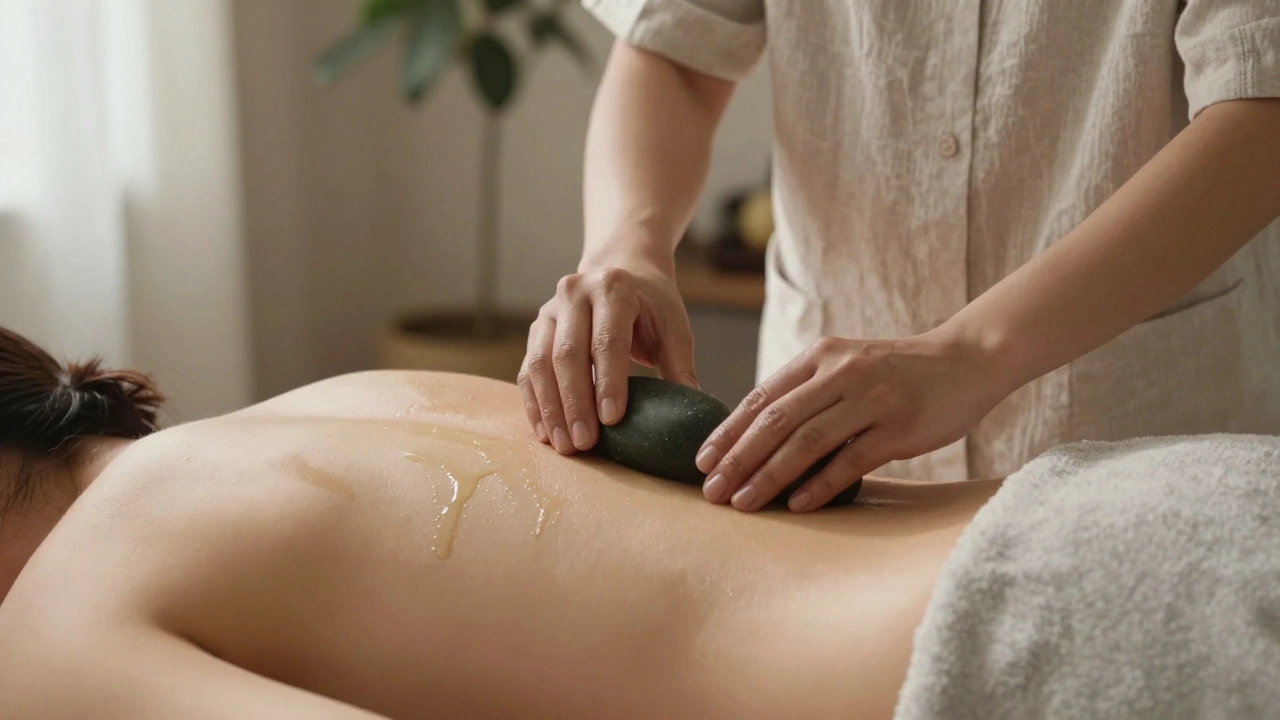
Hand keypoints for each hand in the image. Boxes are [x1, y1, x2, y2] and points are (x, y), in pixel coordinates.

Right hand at [519, 260, 697, 454]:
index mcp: (613, 288)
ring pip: (541, 363)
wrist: (620, 271)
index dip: (608, 381)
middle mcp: (574, 293)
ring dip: (551, 408)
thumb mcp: (673, 325)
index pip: (607, 339)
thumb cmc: (650, 305)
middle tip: (584, 443)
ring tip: (565, 445)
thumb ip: (680, 365)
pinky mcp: (536, 330)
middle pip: (568, 353)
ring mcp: (550, 311)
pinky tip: (546, 432)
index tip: (611, 419)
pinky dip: (535, 404)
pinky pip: (528, 370)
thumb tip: (690, 409)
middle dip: (575, 402)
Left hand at [695, 331, 1006, 511]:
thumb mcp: (846, 367)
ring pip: (806, 442)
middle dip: (738, 459)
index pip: (761, 398)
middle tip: (711, 492)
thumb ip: (808, 394)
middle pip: (775, 422)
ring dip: (769, 476)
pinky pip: (850, 460)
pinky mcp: (898, 426)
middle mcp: (840, 374)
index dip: (728, 432)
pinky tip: (796, 506)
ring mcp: (870, 399)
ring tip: (742, 503)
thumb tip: (757, 438)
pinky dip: (820, 484)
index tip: (701, 462)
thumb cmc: (898, 373)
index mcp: (820, 358)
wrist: (966, 360)